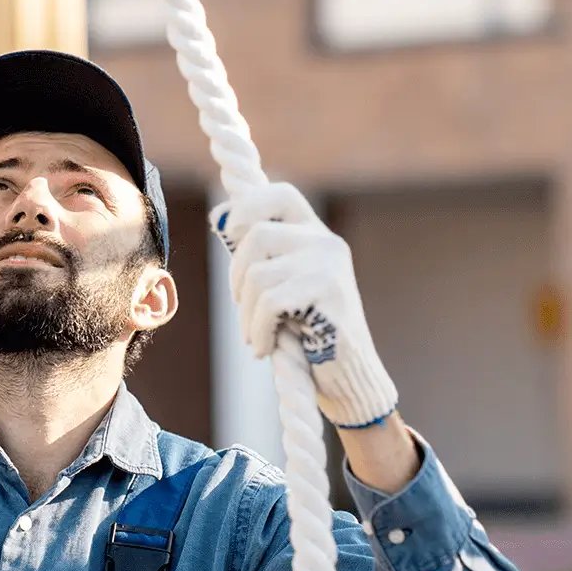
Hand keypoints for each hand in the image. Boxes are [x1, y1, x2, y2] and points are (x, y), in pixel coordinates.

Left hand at [212, 182, 399, 430]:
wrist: (349, 374)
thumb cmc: (308, 329)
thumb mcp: (283, 281)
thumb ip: (261, 251)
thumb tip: (222, 211)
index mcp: (316, 233)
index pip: (280, 195)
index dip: (246, 205)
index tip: (225, 229)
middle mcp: (327, 242)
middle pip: (258, 235)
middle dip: (236, 276)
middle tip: (240, 308)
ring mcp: (330, 266)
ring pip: (258, 274)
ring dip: (244, 313)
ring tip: (253, 336)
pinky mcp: (329, 294)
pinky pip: (270, 302)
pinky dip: (257, 330)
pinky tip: (263, 347)